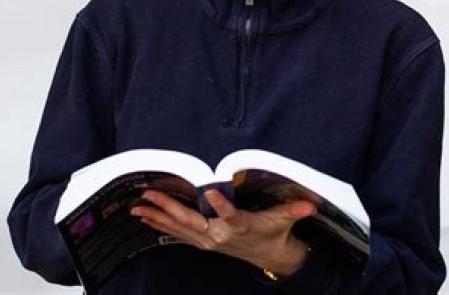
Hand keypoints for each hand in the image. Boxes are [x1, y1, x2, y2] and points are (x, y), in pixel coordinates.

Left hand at [130, 189, 315, 276]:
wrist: (269, 257)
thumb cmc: (273, 232)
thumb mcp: (284, 220)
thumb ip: (295, 211)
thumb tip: (311, 205)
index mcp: (240, 226)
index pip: (230, 215)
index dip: (221, 205)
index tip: (210, 192)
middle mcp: (220, 235)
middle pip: (192, 221)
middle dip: (169, 207)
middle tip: (150, 194)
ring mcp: (208, 241)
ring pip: (179, 228)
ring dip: (157, 216)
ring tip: (137, 207)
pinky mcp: (202, 242)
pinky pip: (177, 234)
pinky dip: (161, 225)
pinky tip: (146, 217)